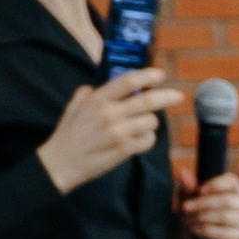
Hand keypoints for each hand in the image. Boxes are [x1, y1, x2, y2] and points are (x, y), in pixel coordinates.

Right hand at [37, 69, 181, 192]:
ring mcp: (118, 133)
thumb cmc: (68, 134)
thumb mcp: (73, 106)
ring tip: (140, 125)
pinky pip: (148, 140)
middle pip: (147, 101)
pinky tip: (137, 139)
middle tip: (178, 95)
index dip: (148, 76)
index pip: (127, 81)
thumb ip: (88, 93)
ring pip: (151, 122)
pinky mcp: (124, 150)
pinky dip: (147, 139)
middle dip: (167, 96)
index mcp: (97, 100)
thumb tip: (99, 85)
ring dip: (150, 122)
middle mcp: (109, 114)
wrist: (61, 163)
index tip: (160, 75)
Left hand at [175, 168, 238, 238]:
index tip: (199, 191)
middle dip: (204, 204)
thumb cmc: (193, 208)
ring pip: (226, 217)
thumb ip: (186, 185)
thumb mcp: (186, 195)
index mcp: (233, 187)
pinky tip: (194, 229)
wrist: (193, 231)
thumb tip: (184, 173)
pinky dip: (207, 231)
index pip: (231, 181)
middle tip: (185, 207)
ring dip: (203, 217)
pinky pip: (226, 234)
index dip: (215, 185)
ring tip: (188, 219)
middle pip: (227, 200)